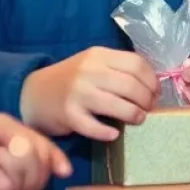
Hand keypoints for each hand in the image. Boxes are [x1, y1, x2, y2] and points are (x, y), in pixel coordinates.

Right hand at [19, 47, 159, 141]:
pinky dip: (108, 132)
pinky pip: (95, 127)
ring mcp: (77, 93)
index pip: (136, 64)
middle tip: (149, 107)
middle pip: (130, 85)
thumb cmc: (71, 79)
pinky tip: (114, 133)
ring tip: (138, 119)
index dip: (151, 80)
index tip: (156, 91)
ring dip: (134, 115)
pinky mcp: (68, 115)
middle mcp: (88, 71)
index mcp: (99, 55)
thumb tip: (152, 83)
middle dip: (146, 99)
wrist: (33, 92)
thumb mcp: (93, 63)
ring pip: (117, 105)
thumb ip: (117, 68)